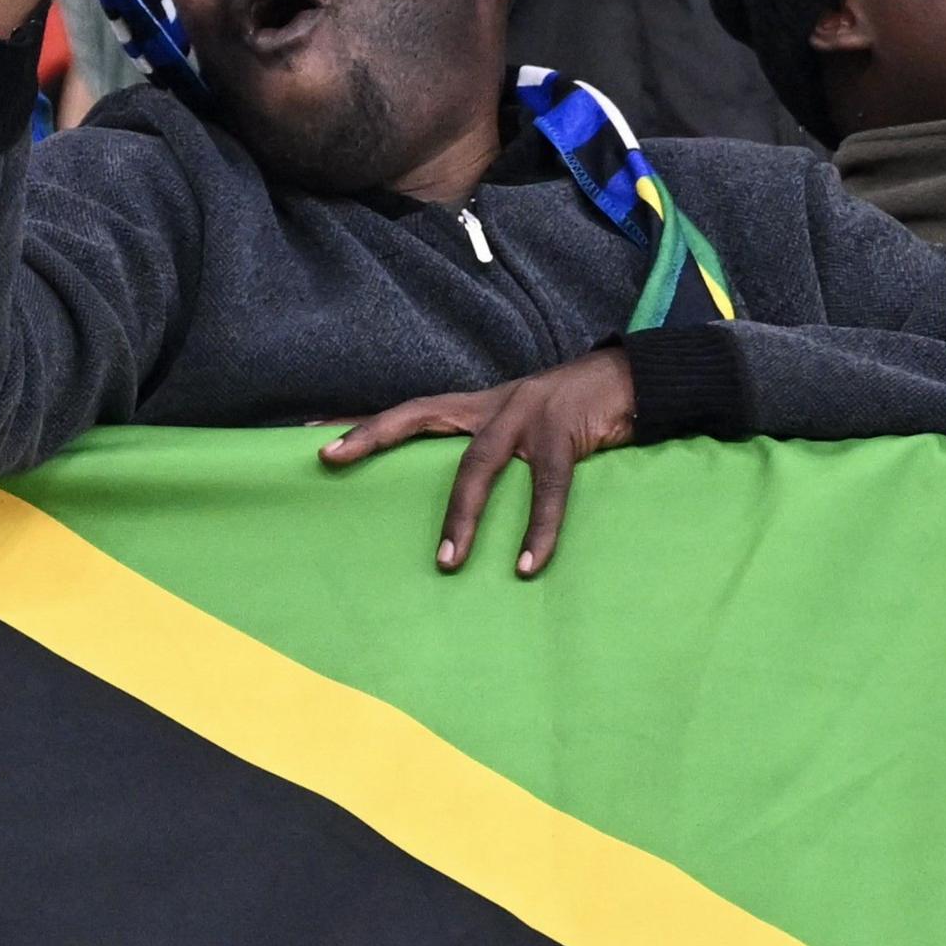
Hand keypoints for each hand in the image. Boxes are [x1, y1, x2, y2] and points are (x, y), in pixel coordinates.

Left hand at [320, 343, 636, 576]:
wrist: (632, 381)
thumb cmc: (569, 413)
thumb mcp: (518, 424)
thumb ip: (487, 450)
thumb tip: (457, 501)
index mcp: (475, 405)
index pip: (407, 411)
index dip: (362, 423)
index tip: (313, 436)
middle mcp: (491, 405)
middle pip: (420, 417)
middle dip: (374, 437)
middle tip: (332, 461)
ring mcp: (526, 417)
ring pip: (479, 464)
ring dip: (462, 516)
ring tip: (447, 563)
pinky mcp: (563, 437)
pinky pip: (548, 490)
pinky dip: (538, 530)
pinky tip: (526, 565)